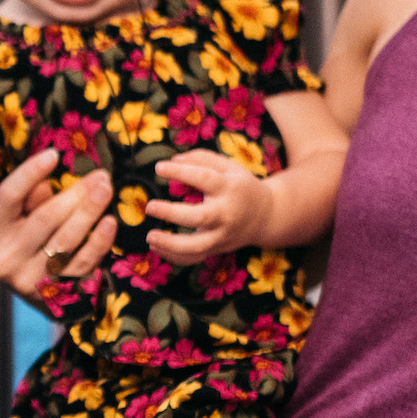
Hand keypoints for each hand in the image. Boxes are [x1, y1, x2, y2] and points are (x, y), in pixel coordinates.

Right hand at [0, 149, 115, 302]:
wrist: (28, 287)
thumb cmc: (24, 239)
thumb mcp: (17, 218)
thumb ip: (30, 198)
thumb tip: (49, 186)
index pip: (9, 197)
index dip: (30, 174)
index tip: (53, 155)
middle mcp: (6, 258)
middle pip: (44, 219)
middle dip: (76, 194)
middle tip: (101, 176)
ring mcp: (29, 279)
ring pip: (65, 241)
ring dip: (90, 213)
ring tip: (106, 190)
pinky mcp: (53, 295)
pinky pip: (81, 264)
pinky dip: (98, 242)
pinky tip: (110, 223)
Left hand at [144, 151, 271, 260]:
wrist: (266, 216)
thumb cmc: (240, 186)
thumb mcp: (229, 167)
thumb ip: (202, 159)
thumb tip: (173, 159)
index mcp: (229, 188)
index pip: (204, 178)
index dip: (181, 172)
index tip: (159, 167)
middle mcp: (226, 213)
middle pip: (200, 217)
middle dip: (172, 213)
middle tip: (149, 207)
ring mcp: (222, 235)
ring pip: (196, 247)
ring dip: (170, 245)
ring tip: (150, 236)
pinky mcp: (217, 249)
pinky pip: (194, 258)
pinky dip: (174, 257)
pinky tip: (156, 247)